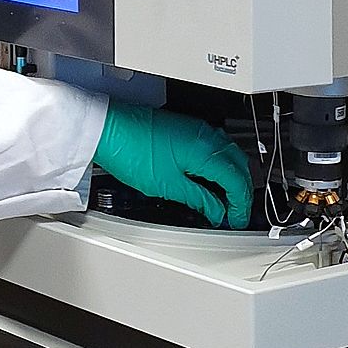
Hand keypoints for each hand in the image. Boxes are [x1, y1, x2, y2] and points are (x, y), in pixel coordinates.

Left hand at [93, 103, 251, 229]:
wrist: (108, 129)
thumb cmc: (131, 151)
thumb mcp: (167, 186)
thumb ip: (198, 198)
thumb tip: (216, 210)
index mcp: (206, 150)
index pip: (236, 181)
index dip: (239, 204)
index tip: (236, 219)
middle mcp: (206, 136)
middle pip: (239, 166)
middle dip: (239, 192)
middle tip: (232, 212)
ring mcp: (197, 129)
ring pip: (229, 155)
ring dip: (230, 178)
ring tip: (221, 200)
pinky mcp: (186, 128)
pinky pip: (215, 147)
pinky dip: (218, 165)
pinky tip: (209, 179)